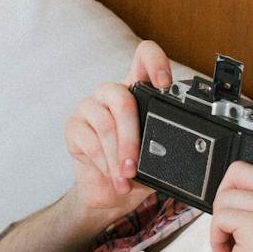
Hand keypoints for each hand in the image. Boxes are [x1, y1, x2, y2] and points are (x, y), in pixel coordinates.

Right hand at [64, 40, 171, 220]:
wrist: (110, 194)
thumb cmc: (135, 170)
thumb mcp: (157, 157)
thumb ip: (165, 143)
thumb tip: (179, 147)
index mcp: (137, 92)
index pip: (144, 57)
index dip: (155, 62)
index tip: (165, 84)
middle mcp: (112, 93)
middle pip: (123, 99)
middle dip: (131, 138)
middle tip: (135, 166)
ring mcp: (90, 106)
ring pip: (106, 124)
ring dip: (117, 156)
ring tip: (124, 177)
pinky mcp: (73, 124)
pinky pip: (90, 140)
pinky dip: (103, 163)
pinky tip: (110, 175)